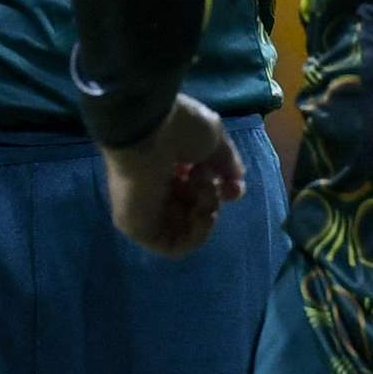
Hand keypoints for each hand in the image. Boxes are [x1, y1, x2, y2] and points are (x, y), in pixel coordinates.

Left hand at [101, 94, 244, 257]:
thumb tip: (236, 179)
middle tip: (212, 183)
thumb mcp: (213, 138)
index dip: (220, 188)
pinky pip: (171, 246)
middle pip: (191, 207)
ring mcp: (143, 208)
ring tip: (204, 192)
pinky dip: (195, 235)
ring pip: (184, 227)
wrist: (148, 128)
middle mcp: (152, 186)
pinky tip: (203, 215)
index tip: (235, 186)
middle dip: (212, 198)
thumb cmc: (177, 127)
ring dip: (206, 212)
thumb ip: (226, 161)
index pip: (195, 186)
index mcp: (164, 162)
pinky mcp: (136, 226)